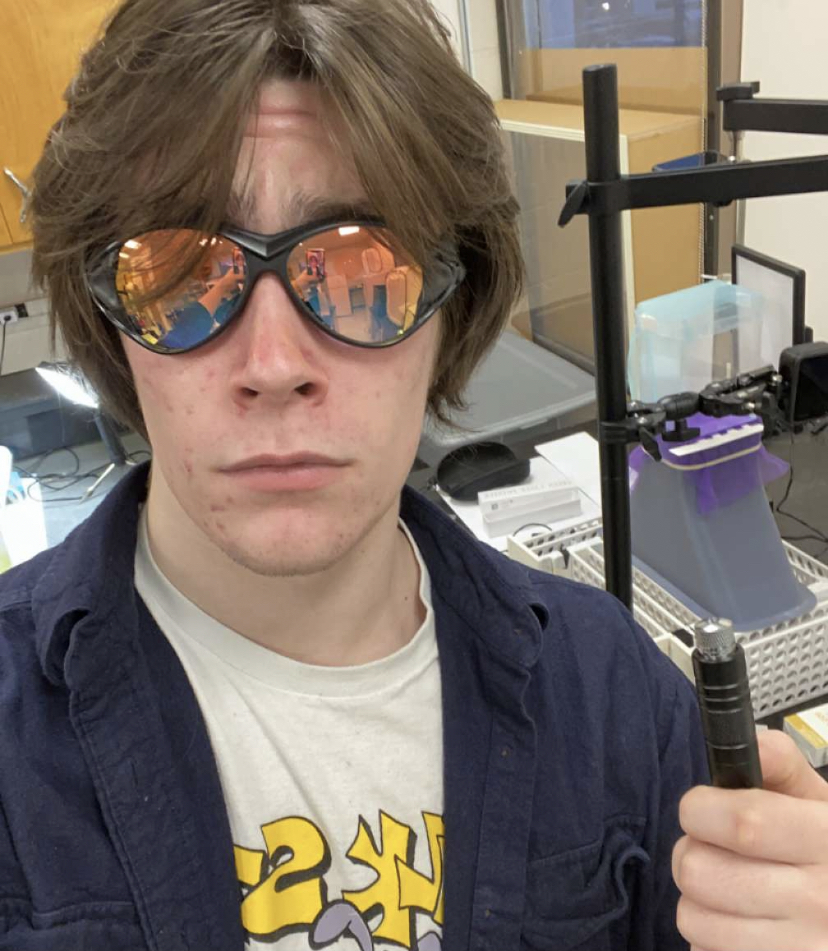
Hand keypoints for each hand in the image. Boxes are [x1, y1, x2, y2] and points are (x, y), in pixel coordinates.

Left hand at [672, 730, 827, 950]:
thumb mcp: (821, 806)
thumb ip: (783, 768)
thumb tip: (755, 744)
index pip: (743, 822)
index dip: (702, 810)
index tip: (699, 808)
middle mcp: (821, 902)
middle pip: (700, 871)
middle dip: (690, 854)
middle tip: (712, 853)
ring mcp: (802, 950)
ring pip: (693, 919)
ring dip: (698, 904)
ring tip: (730, 895)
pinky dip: (711, 944)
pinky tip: (743, 931)